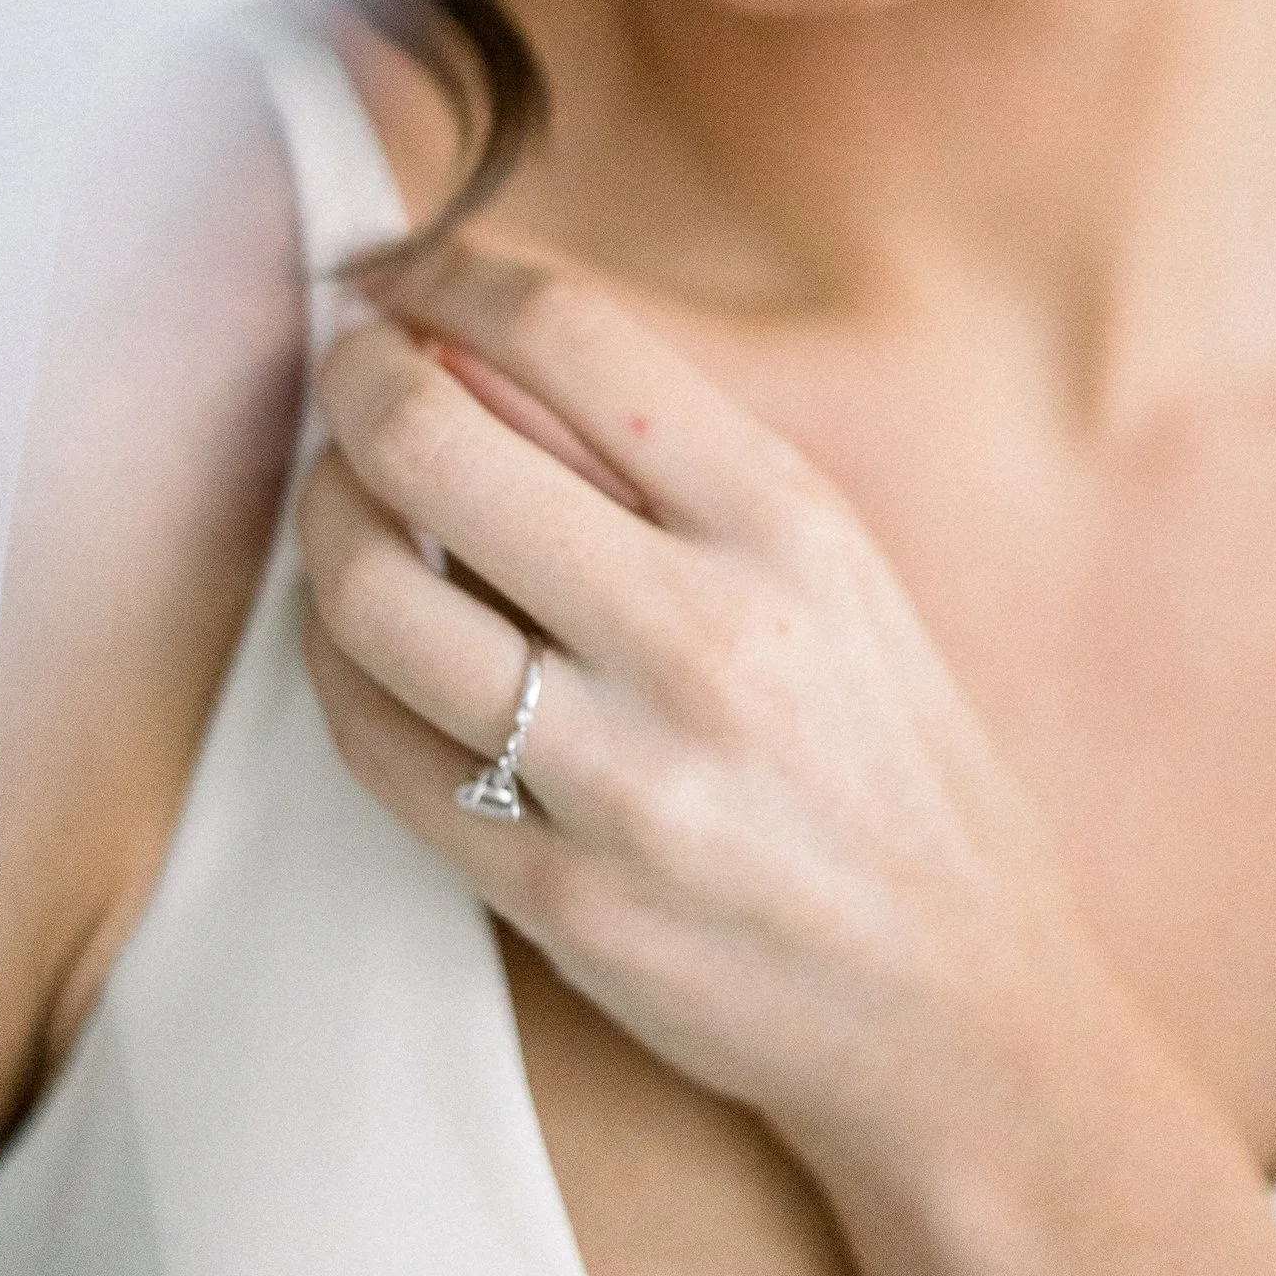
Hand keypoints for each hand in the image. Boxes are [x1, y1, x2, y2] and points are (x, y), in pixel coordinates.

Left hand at [297, 246, 1095, 1175]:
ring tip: (337, 496)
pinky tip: (350, 628)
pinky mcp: (554, 890)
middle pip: (436, 442)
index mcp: (786, 528)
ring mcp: (623, 777)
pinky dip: (332, 659)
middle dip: (355, 380)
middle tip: (345, 371)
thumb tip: (465, 340)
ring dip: (321, 516)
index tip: (402, 277)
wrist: (953, 999)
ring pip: (372, 594)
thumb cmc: (884, 757)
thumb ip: (667, 457)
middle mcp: (705, 639)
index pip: (569, 336)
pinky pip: (376, 743)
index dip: (451, 276)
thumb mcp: (831, 568)